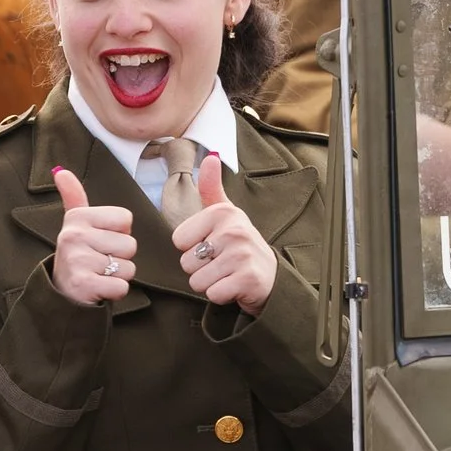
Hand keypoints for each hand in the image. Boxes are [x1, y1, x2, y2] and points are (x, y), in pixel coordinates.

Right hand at [49, 168, 137, 305]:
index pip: (125, 219)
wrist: (60, 293)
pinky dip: (114, 292)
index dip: (119, 233)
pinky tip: (98, 288)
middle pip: (130, 244)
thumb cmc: (77, 254)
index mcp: (77, 217)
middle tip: (99, 261)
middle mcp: (74, 235)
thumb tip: (61, 171)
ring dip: (118, 276)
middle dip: (120, 257)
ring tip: (98, 274)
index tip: (100, 240)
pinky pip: (121, 286)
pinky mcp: (83, 284)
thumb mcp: (74, 224)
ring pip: (128, 267)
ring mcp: (77, 260)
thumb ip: (73, 196)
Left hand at [172, 153, 278, 314]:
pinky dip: (221, 295)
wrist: (271, 277)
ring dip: (210, 283)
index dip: (192, 248)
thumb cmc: (240, 245)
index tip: (213, 246)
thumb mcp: (226, 214)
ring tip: (227, 274)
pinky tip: (235, 286)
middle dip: (200, 269)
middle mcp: (234, 230)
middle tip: (221, 264)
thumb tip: (209, 155)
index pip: (178, 240)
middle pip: (186, 262)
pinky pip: (212, 294)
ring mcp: (242, 255)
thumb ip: (211, 188)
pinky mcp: (248, 279)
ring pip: (197, 281)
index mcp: (223, 212)